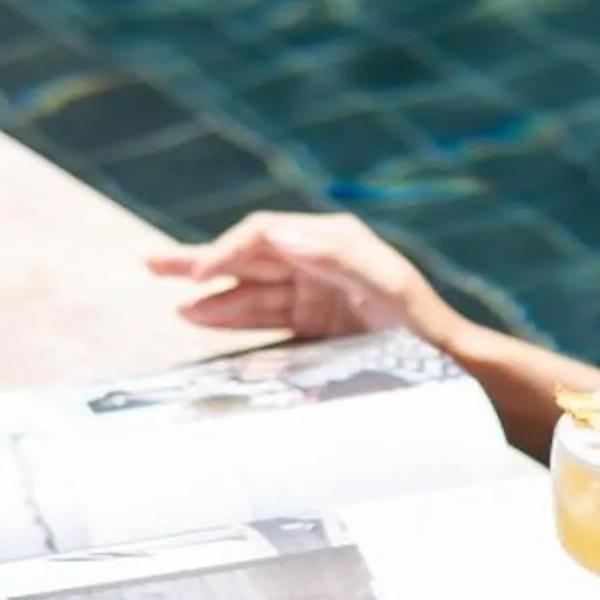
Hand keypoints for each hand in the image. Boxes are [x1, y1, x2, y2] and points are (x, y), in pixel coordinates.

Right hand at [145, 211, 461, 350]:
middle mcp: (317, 259)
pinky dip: (230, 317)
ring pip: (247, 288)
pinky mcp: (310, 323)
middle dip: (202, 260)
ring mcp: (311, 292)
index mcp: (334, 239)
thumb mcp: (386, 284)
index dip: (228, 250)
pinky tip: (199, 317)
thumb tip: (278, 235)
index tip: (200, 272)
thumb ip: (334, 257)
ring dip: (209, 294)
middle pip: (247, 256)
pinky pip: (261, 316)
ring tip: (171, 298)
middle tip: (153, 264)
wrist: (445, 364)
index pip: (265, 235)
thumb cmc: (420, 320)